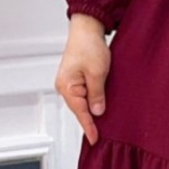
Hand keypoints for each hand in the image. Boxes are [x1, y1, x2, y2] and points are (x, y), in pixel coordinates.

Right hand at [55, 20, 110, 145]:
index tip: (94, 139)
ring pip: (83, 102)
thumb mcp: (97, 73)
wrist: (88, 28)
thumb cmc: (89, 46)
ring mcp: (70, 82)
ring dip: (92, 109)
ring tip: (103, 123)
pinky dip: (92, 100)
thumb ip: (97, 94)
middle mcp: (65, 86)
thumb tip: (97, 112)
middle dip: (91, 120)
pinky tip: (100, 106)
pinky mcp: (76, 78)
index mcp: (67, 86)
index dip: (89, 127)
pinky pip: (84, 94)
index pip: (80, 112)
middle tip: (101, 135)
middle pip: (79, 109)